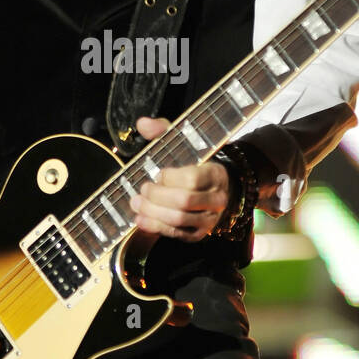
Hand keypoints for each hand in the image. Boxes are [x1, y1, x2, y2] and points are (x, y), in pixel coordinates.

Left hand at [128, 116, 233, 241]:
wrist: (222, 189)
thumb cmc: (197, 165)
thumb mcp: (185, 144)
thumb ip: (164, 131)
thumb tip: (142, 123)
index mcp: (215, 174)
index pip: (192, 179)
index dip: (170, 178)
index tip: (158, 173)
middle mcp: (217, 199)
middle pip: (184, 201)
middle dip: (157, 196)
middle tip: (141, 190)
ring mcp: (210, 219)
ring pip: (179, 219)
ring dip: (153, 213)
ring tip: (136, 203)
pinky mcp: (199, 234)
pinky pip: (177, 234)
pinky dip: (156, 227)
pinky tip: (140, 219)